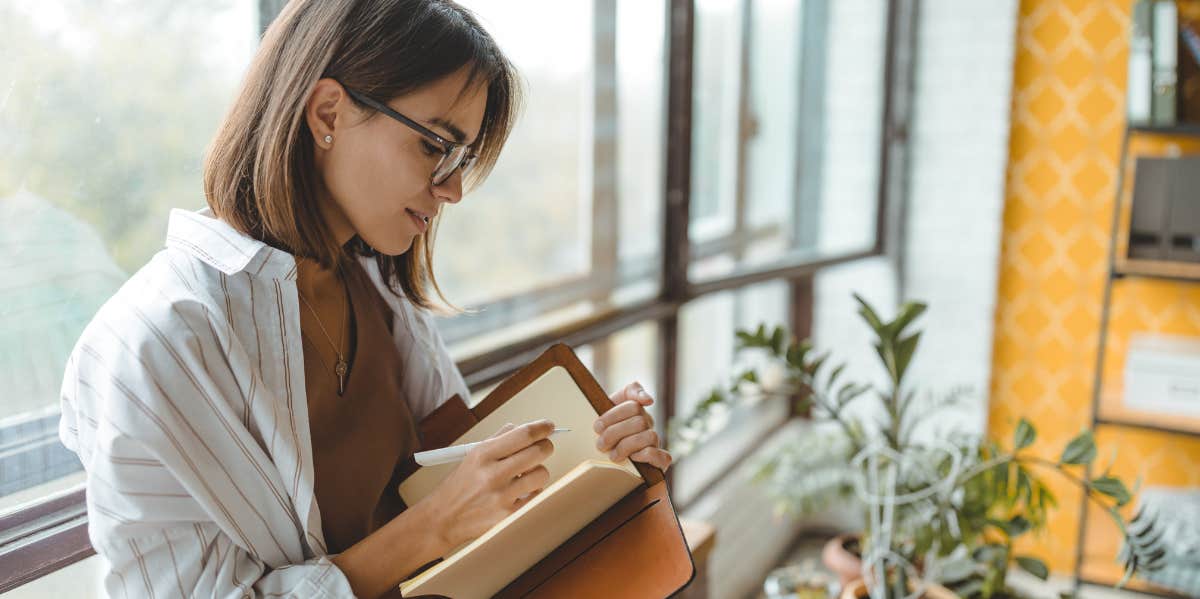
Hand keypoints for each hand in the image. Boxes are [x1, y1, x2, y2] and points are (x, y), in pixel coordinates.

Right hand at [420, 420, 555, 550]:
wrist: (442, 519)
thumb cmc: (459, 486)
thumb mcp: (472, 456)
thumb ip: (498, 439)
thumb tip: (522, 427)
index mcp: (483, 454)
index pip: (523, 434)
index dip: (542, 427)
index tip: (548, 426)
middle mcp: (493, 474)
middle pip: (538, 452)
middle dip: (545, 446)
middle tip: (543, 448)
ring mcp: (502, 497)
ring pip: (542, 474)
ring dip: (539, 471)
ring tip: (527, 474)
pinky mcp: (508, 516)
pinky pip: (537, 496)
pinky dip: (534, 491)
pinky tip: (522, 491)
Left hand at [594, 382, 671, 471]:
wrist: (608, 464)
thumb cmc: (606, 436)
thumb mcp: (606, 414)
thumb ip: (625, 395)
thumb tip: (649, 399)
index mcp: (635, 410)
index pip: (633, 404)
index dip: (614, 414)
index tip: (597, 426)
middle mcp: (647, 423)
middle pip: (639, 421)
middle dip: (615, 433)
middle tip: (600, 444)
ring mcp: (656, 441)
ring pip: (650, 436)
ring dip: (627, 446)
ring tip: (613, 455)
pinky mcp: (661, 460)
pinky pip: (661, 455)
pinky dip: (644, 456)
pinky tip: (632, 458)